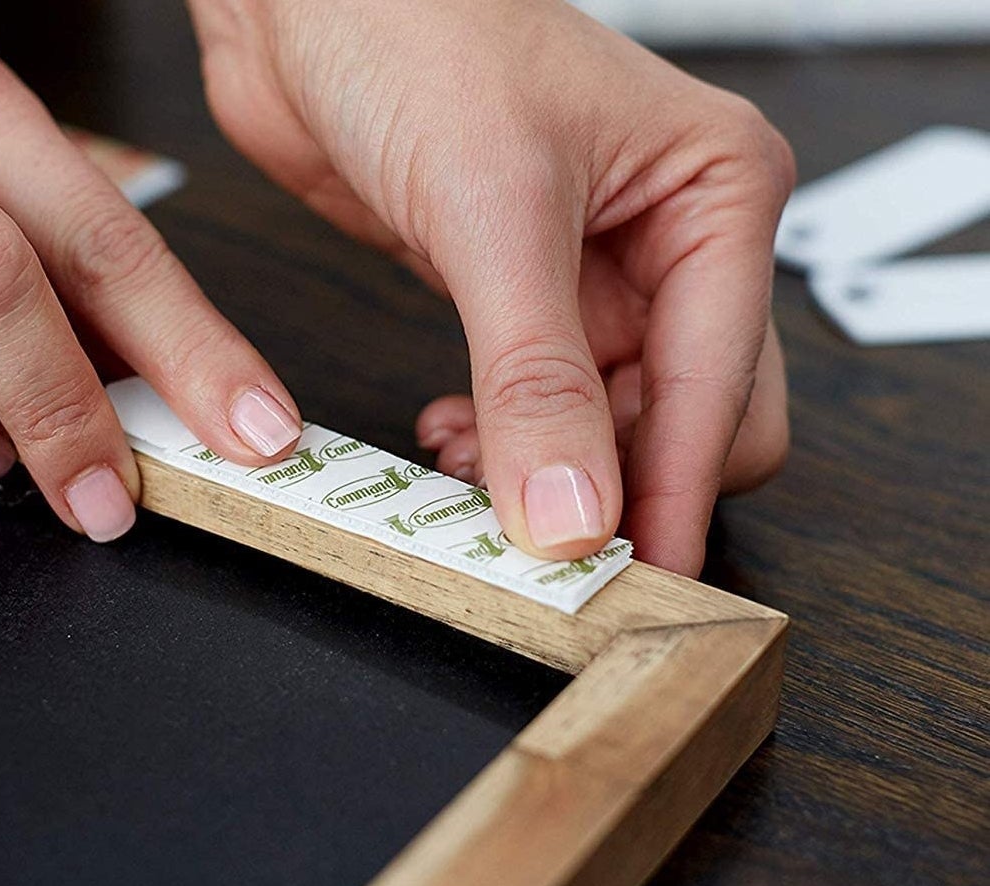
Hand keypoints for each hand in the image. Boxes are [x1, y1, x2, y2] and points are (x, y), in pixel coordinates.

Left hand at [189, 0, 793, 574]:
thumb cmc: (416, 26)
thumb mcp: (490, 204)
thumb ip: (535, 371)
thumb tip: (570, 506)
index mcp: (713, 194)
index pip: (721, 388)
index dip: (672, 494)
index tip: (626, 579)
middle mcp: (665, 239)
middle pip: (691, 422)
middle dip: (623, 491)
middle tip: (553, 554)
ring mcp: (587, 274)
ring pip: (611, 427)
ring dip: (552, 474)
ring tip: (478, 489)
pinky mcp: (512, 296)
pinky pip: (539, 408)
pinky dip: (505, 446)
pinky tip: (455, 442)